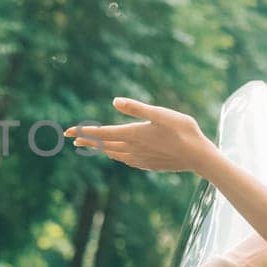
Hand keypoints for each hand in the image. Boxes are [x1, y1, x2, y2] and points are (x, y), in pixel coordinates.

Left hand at [64, 97, 211, 173]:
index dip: (83, 132)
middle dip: (87, 140)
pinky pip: (125, 159)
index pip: (102, 133)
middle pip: (104, 145)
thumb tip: (114, 101)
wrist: (199, 156)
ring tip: (90, 145)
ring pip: (113, 153)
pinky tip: (117, 155)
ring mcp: (140, 159)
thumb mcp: (160, 114)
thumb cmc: (183, 131)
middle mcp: (132, 149)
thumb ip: (137, 108)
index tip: (67, 132)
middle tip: (71, 138)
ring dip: (100, 148)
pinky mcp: (148, 164)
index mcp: (133, 134)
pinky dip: (115, 155)